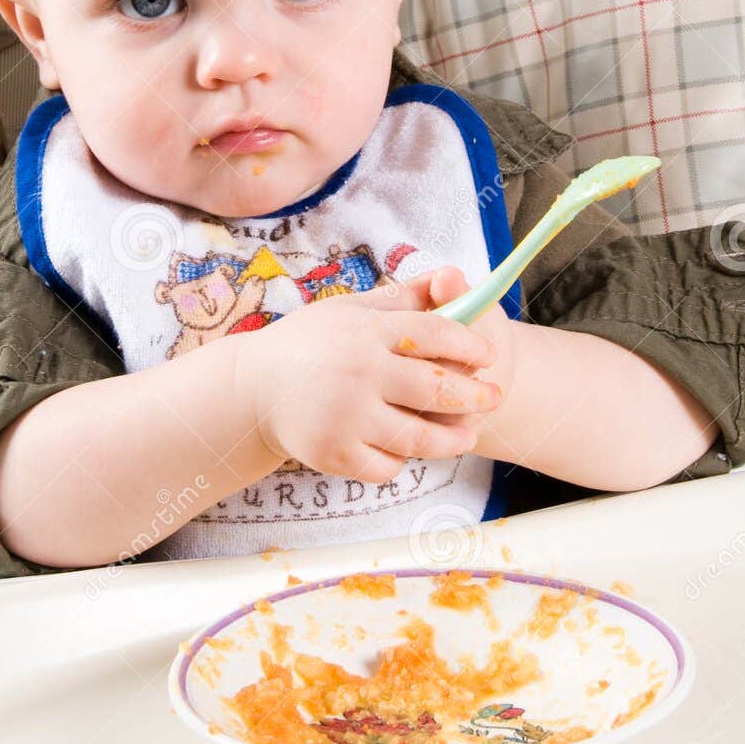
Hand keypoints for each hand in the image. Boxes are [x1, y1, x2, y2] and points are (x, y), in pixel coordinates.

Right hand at [235, 267, 506, 483]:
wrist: (251, 390)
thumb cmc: (309, 344)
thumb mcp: (350, 310)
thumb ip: (403, 298)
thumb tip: (452, 278)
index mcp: (365, 331)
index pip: (434, 333)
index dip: (469, 344)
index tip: (487, 355)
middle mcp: (358, 373)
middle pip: (437, 389)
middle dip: (475, 396)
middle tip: (494, 398)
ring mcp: (346, 417)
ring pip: (420, 437)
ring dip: (452, 438)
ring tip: (465, 435)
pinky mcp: (335, 454)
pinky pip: (388, 465)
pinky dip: (400, 459)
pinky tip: (404, 447)